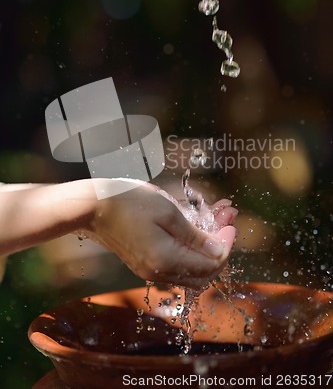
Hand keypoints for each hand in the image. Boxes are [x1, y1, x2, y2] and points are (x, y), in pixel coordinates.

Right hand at [87, 180, 236, 288]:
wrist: (93, 207)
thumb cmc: (129, 202)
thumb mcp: (167, 212)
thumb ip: (195, 236)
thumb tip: (219, 251)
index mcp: (166, 260)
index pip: (212, 263)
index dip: (226, 243)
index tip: (230, 222)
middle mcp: (159, 273)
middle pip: (205, 272)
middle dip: (220, 246)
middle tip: (226, 219)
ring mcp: (151, 271)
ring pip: (192, 270)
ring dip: (208, 247)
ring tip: (215, 218)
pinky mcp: (145, 265)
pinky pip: (177, 264)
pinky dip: (191, 248)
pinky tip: (195, 227)